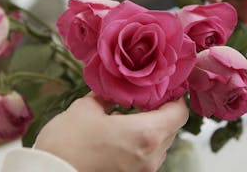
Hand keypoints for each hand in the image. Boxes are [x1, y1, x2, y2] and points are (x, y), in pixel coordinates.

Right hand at [35, 93, 188, 171]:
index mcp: (146, 134)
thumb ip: (107, 96)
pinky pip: (146, 157)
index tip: (162, 89)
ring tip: (128, 117)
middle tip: (144, 98)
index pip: (180, 113)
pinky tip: (119, 136)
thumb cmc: (66, 144)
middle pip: (171, 129)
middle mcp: (151, 156)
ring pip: (160, 145)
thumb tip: (114, 89)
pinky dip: (140, 144)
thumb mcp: (85, 109)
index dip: (174, 97)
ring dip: (150, 129)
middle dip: (160, 112)